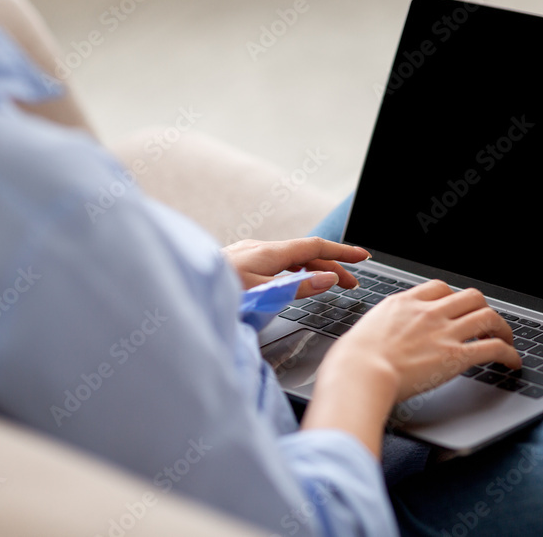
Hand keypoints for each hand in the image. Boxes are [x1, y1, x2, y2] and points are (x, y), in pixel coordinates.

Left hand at [220, 237, 370, 298]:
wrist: (178, 292)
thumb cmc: (216, 295)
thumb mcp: (263, 295)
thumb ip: (299, 287)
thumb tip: (328, 278)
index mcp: (268, 253)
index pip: (315, 247)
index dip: (342, 252)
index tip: (363, 257)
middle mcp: (258, 249)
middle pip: (304, 253)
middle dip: (331, 266)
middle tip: (351, 283)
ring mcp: (246, 255)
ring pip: (288, 259)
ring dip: (312, 269)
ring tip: (326, 283)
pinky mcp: (236, 264)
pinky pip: (274, 263)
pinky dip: (293, 271)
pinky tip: (290, 280)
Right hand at [323, 280, 520, 403]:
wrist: (360, 372)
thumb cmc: (353, 359)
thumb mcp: (364, 331)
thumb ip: (380, 330)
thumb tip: (375, 340)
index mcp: (405, 303)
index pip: (439, 287)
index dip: (454, 296)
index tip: (457, 307)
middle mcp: (428, 312)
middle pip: (470, 296)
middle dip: (483, 308)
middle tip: (487, 323)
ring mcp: (444, 332)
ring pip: (488, 316)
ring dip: (503, 328)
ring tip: (506, 339)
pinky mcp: (456, 356)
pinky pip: (493, 348)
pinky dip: (509, 354)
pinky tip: (512, 362)